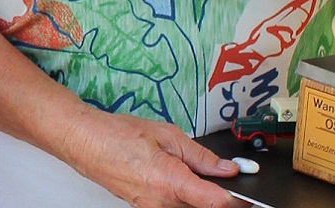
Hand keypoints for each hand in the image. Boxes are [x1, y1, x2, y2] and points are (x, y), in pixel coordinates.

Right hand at [62, 107, 243, 207]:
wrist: (87, 143)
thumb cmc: (120, 134)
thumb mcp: (167, 134)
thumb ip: (200, 154)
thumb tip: (227, 168)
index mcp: (170, 182)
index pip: (215, 202)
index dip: (236, 197)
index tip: (247, 190)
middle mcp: (162, 203)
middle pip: (204, 206)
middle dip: (216, 191)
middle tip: (219, 171)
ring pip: (189, 206)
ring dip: (196, 192)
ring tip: (183, 166)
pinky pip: (173, 205)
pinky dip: (181, 193)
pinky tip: (173, 175)